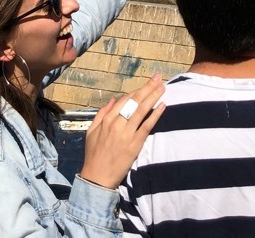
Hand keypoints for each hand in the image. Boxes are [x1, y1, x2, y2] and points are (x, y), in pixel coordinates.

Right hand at [77, 75, 166, 189]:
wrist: (97, 177)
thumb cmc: (93, 154)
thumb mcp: (91, 131)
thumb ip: (101, 114)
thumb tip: (113, 100)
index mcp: (107, 119)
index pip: (124, 100)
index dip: (136, 91)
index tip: (145, 84)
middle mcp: (117, 123)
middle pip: (135, 101)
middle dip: (147, 87)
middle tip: (158, 77)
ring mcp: (127, 133)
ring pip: (142, 110)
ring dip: (153, 97)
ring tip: (162, 87)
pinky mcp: (135, 144)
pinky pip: (147, 126)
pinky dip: (155, 115)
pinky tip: (162, 105)